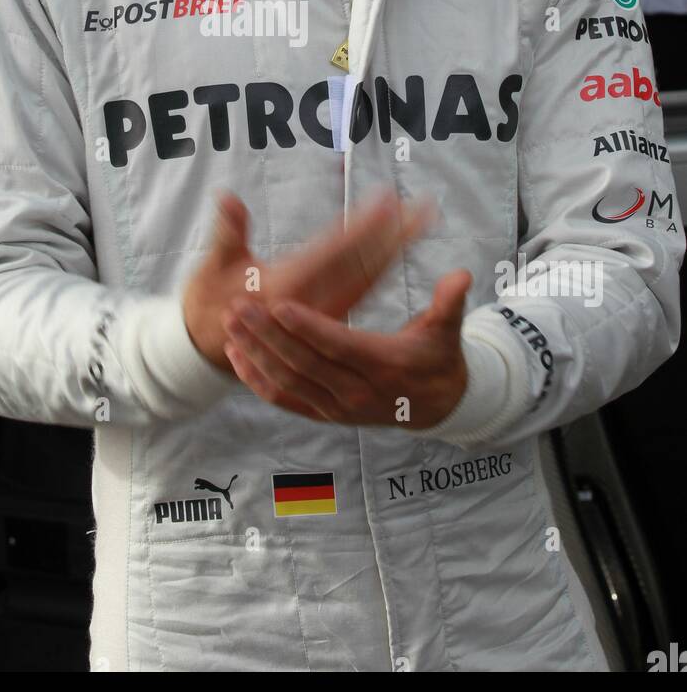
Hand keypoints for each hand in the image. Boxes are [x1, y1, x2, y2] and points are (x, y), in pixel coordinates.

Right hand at [183, 188, 435, 371]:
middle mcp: (313, 303)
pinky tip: (394, 248)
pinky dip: (378, 266)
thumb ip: (227, 233)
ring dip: (392, 249)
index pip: (335, 252)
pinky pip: (359, 289)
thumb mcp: (213, 266)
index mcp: (287, 288)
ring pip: (366, 278)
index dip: (363, 227)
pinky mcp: (326, 316)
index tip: (388, 201)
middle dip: (393, 236)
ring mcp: (322, 312)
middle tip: (423, 208)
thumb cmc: (210, 300)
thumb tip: (227, 198)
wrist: (212, 344)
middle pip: (362, 266)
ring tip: (417, 220)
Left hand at [222, 268, 471, 426]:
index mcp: (383, 366)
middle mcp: (357, 392)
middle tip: (239, 306)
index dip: (308, 326)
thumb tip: (462, 276)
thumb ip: (449, 304)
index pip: (338, 345)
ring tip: (230, 325)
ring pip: (288, 383)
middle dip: (268, 335)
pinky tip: (237, 356)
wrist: (439, 407)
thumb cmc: (438, 358)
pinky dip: (258, 381)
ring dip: (256, 354)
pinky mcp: (326, 415)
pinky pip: (285, 401)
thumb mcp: (448, 331)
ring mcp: (338, 408)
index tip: (279, 303)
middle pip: (304, 363)